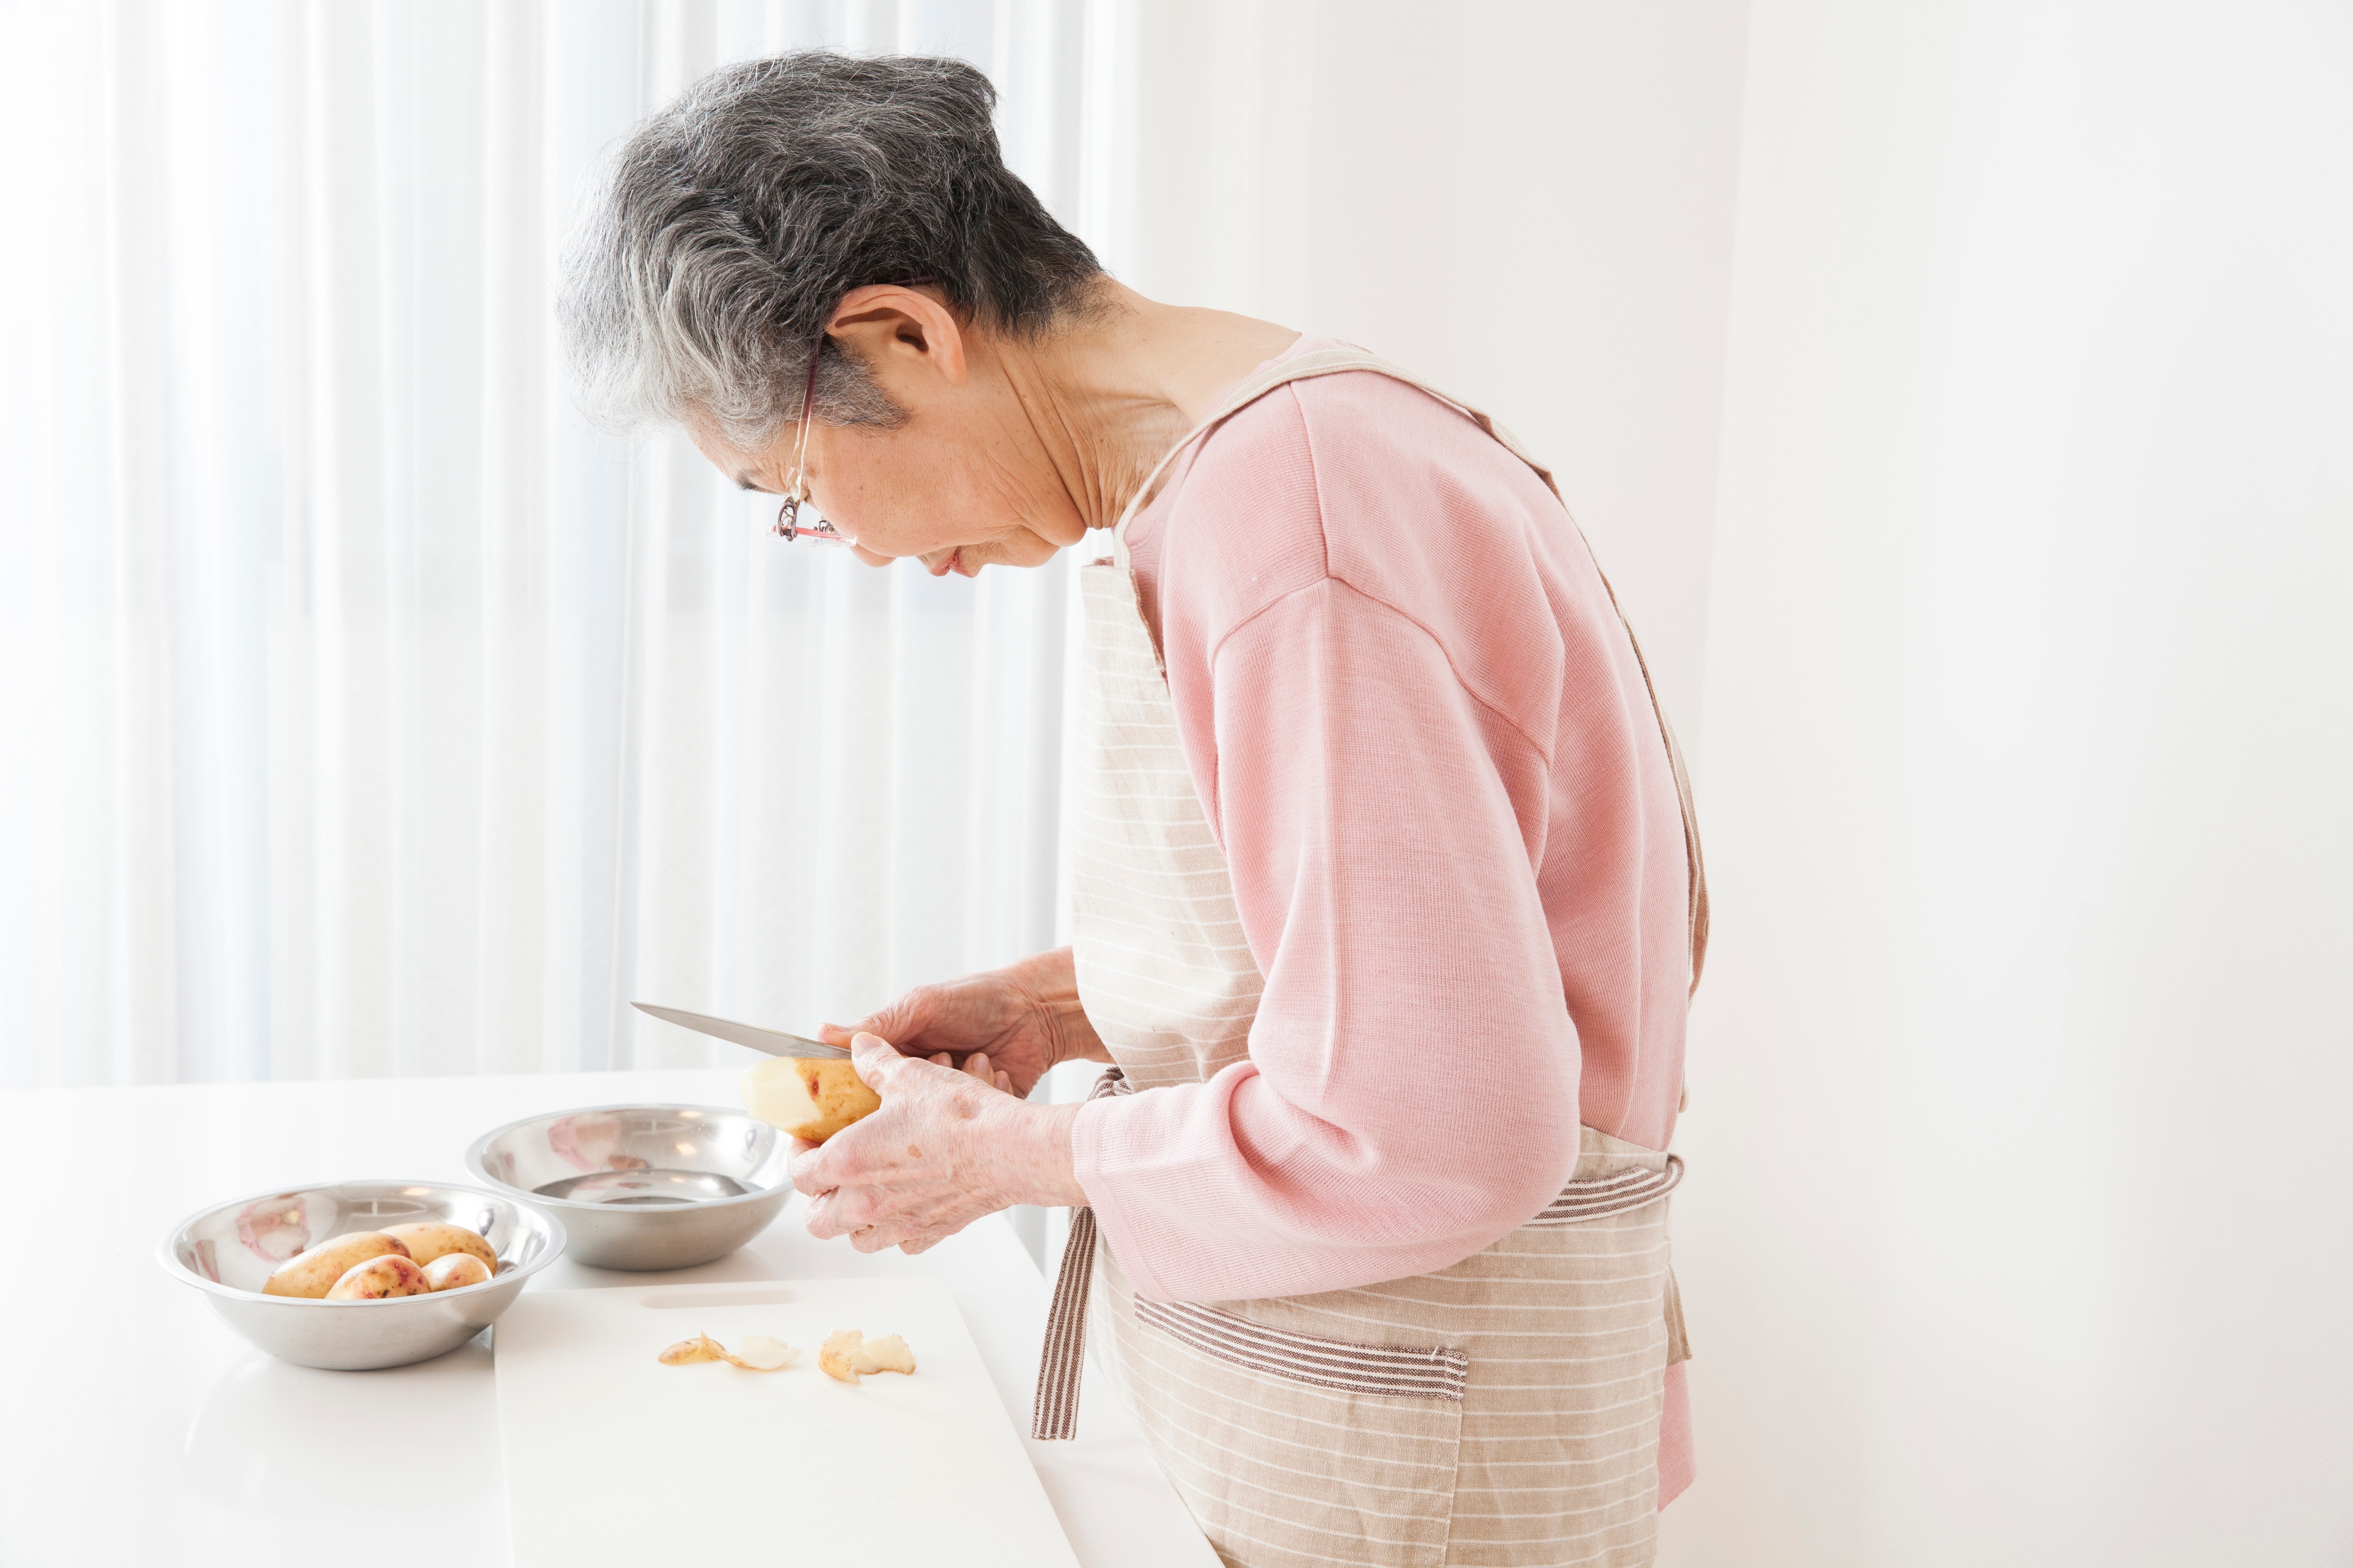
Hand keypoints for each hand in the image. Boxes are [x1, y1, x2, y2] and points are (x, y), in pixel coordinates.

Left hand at [792, 1034, 1086, 1254]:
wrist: (1011, 1148)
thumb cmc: (961, 1117)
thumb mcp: (909, 1074)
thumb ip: (876, 1062)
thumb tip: (862, 1048)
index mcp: (850, 1162)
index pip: (800, 1173)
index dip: (797, 1155)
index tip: (806, 1141)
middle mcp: (868, 1202)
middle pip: (819, 1220)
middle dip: (817, 1200)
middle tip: (827, 1176)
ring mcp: (901, 1222)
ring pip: (858, 1239)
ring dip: (853, 1220)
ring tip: (863, 1194)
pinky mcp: (934, 1231)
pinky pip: (903, 1242)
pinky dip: (899, 1229)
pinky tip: (908, 1204)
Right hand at [817, 947, 1104, 1097]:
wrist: (1036, 1011)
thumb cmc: (978, 999)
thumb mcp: (923, 1006)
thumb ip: (879, 1024)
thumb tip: (824, 1031)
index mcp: (897, 1060)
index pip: (859, 1090)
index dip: (854, 1101)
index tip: (858, 1101)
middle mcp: (919, 1088)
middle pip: (893, 1115)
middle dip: (913, 1095)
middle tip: (936, 1061)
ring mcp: (949, 1107)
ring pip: (934, 1123)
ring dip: (953, 1090)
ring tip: (968, 1057)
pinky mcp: (978, 1119)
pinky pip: (970, 1127)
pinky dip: (983, 1094)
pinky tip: (994, 1069)